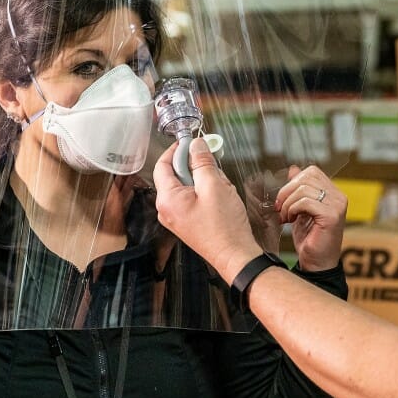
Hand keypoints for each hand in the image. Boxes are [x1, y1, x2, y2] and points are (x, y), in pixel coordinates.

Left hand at [153, 138, 262, 283]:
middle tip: (213, 165)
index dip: (176, 150)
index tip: (191, 142)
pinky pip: (192, 199)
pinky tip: (220, 198)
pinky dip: (205, 192)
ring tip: (221, 188)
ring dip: (203, 180)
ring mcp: (176, 217)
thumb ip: (203, 162)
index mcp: (167, 199)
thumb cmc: (224, 227)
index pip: (162, 165)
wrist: (234, 255)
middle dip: (195, 167)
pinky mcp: (187, 222)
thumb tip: (196, 145)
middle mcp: (167, 209)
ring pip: (186, 186)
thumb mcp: (215, 186)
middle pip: (175, 175)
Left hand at [275, 166, 346, 271]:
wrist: (316, 264)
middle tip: (279, 208)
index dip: (293, 182)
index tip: (283, 199)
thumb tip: (293, 169)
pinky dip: (292, 210)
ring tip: (285, 217)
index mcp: (333, 193)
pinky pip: (305, 202)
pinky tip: (290, 221)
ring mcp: (337, 206)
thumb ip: (299, 190)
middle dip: (287, 191)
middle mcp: (339, 197)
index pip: (311, 172)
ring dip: (288, 203)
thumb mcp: (300, 210)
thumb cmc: (309, 240)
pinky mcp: (331, 216)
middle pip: (306, 177)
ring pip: (303, 189)